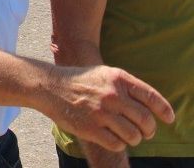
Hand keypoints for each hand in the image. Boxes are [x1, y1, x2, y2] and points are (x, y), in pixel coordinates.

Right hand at [48, 65, 174, 151]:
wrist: (49, 86)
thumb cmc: (80, 81)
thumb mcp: (104, 74)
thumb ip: (126, 86)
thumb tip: (151, 106)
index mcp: (118, 79)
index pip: (151, 97)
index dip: (164, 111)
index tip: (168, 119)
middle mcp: (112, 95)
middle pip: (146, 120)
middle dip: (149, 130)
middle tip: (144, 132)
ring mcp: (101, 112)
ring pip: (134, 136)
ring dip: (134, 139)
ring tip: (128, 136)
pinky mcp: (90, 128)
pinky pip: (117, 144)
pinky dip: (118, 144)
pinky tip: (112, 138)